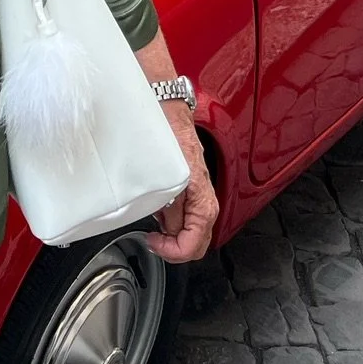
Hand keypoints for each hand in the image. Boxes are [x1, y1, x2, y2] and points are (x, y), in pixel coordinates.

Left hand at [147, 105, 217, 263]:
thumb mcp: (167, 179)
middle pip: (198, 245)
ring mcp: (201, 196)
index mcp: (204, 201)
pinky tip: (161, 213)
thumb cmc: (169, 137)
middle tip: (154, 240)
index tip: (154, 242)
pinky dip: (175, 223)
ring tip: (156, 226)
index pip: (194, 244)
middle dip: (175, 249)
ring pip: (195, 234)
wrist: (170, 112)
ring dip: (175, 237)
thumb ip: (171, 209)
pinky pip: (189, 218)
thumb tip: (170, 231)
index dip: (172, 251)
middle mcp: (207, 201)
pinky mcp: (193, 190)